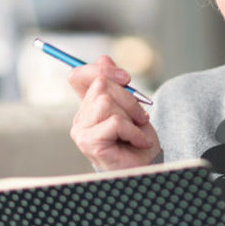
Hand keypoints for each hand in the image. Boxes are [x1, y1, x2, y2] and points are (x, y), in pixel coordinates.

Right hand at [68, 55, 160, 170]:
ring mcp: (81, 131)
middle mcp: (79, 117)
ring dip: (131, 115)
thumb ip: (116, 83)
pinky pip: (114, 121)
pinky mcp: (89, 142)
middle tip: (141, 116)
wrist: (146, 167)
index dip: (100, 69)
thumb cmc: (138, 138)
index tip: (126, 78)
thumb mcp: (131, 105)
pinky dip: (134, 131)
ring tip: (138, 130)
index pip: (78, 75)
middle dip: (128, 97)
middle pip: (99, 84)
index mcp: (87, 106)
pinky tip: (139, 141)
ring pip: (106, 101)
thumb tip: (103, 58)